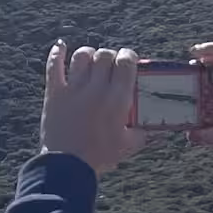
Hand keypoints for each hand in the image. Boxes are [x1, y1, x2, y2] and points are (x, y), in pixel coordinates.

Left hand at [39, 43, 145, 174]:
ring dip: (88, 54)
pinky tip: (60, 46)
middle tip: (110, 64)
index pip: (126, 62)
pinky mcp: (54, 93)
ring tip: (90, 59)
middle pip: (104, 55)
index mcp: (117, 98)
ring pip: (81, 56)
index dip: (128, 55)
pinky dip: (56, 53)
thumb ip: (144, 133)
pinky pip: (54, 66)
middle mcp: (96, 88)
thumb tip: (159, 131)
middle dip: (110, 55)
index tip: (128, 59)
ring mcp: (74, 89)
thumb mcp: (129, 145)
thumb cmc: (100, 156)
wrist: (68, 166)